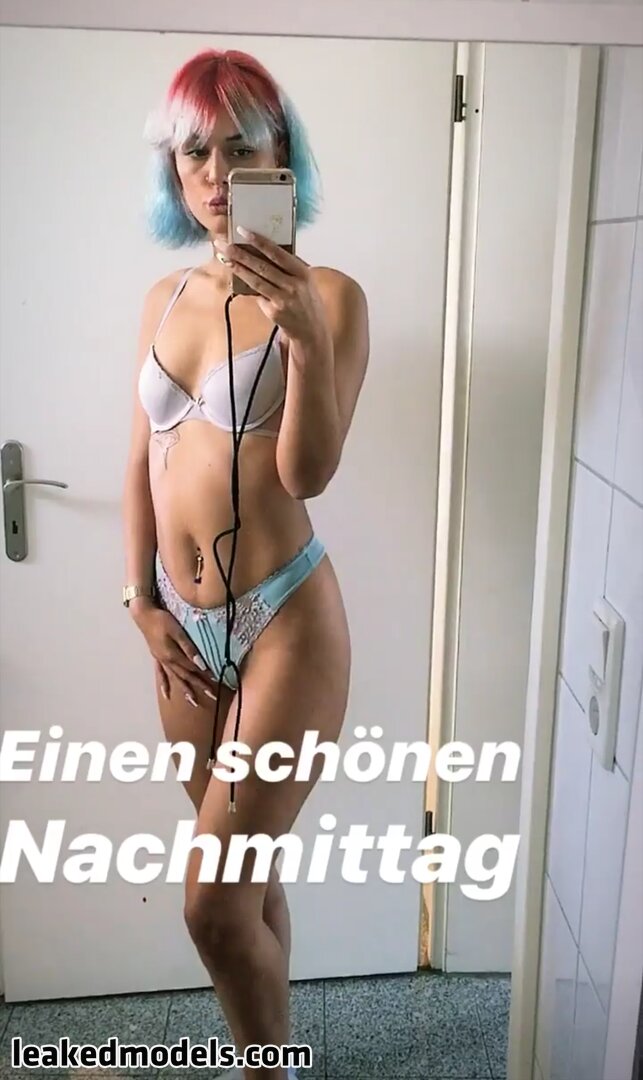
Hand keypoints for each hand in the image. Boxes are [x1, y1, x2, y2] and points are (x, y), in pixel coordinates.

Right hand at [132, 604, 217, 707]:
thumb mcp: (178, 632)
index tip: (217, 681)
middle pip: (186, 676)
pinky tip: (167, 695)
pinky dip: (165, 685)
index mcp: (173, 655)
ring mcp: (161, 661)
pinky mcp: (157, 657)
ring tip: (194, 702)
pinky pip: (161, 675)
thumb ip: (189, 649)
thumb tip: (201, 664)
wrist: (143, 615)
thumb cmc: (162, 620)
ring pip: (176, 678)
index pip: (193, 669)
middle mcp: (168, 661)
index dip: (205, 675)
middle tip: (213, 696)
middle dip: (200, 686)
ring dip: (186, 690)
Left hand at [214, 228, 329, 348]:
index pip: (278, 253)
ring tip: (225, 257)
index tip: (243, 231)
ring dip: (238, 268)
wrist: (311, 329)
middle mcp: (294, 285)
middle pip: (262, 266)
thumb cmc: (306, 300)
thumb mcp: (304, 280)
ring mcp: (283, 299)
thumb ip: (288, 267)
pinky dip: (246, 285)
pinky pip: (257, 295)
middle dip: (241, 254)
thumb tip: (263, 249)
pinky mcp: (274, 311)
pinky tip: (235, 275)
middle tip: (224, 244)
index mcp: (302, 272)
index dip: (259, 242)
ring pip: (256, 281)